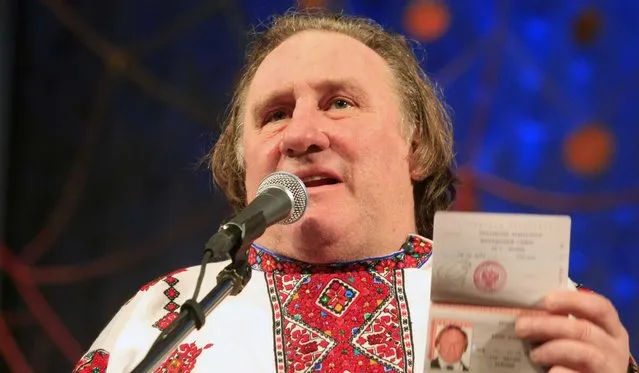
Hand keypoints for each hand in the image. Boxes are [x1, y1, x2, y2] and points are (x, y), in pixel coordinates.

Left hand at [515, 290, 629, 372]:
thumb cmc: (578, 353)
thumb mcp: (576, 334)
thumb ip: (559, 320)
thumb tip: (524, 309)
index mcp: (610, 328)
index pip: (599, 306)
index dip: (573, 301)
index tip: (547, 301)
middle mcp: (614, 347)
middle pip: (584, 329)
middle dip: (548, 325)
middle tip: (521, 327)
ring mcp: (609, 368)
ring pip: (584, 353)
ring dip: (552, 350)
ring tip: (534, 355)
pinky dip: (561, 371)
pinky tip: (550, 370)